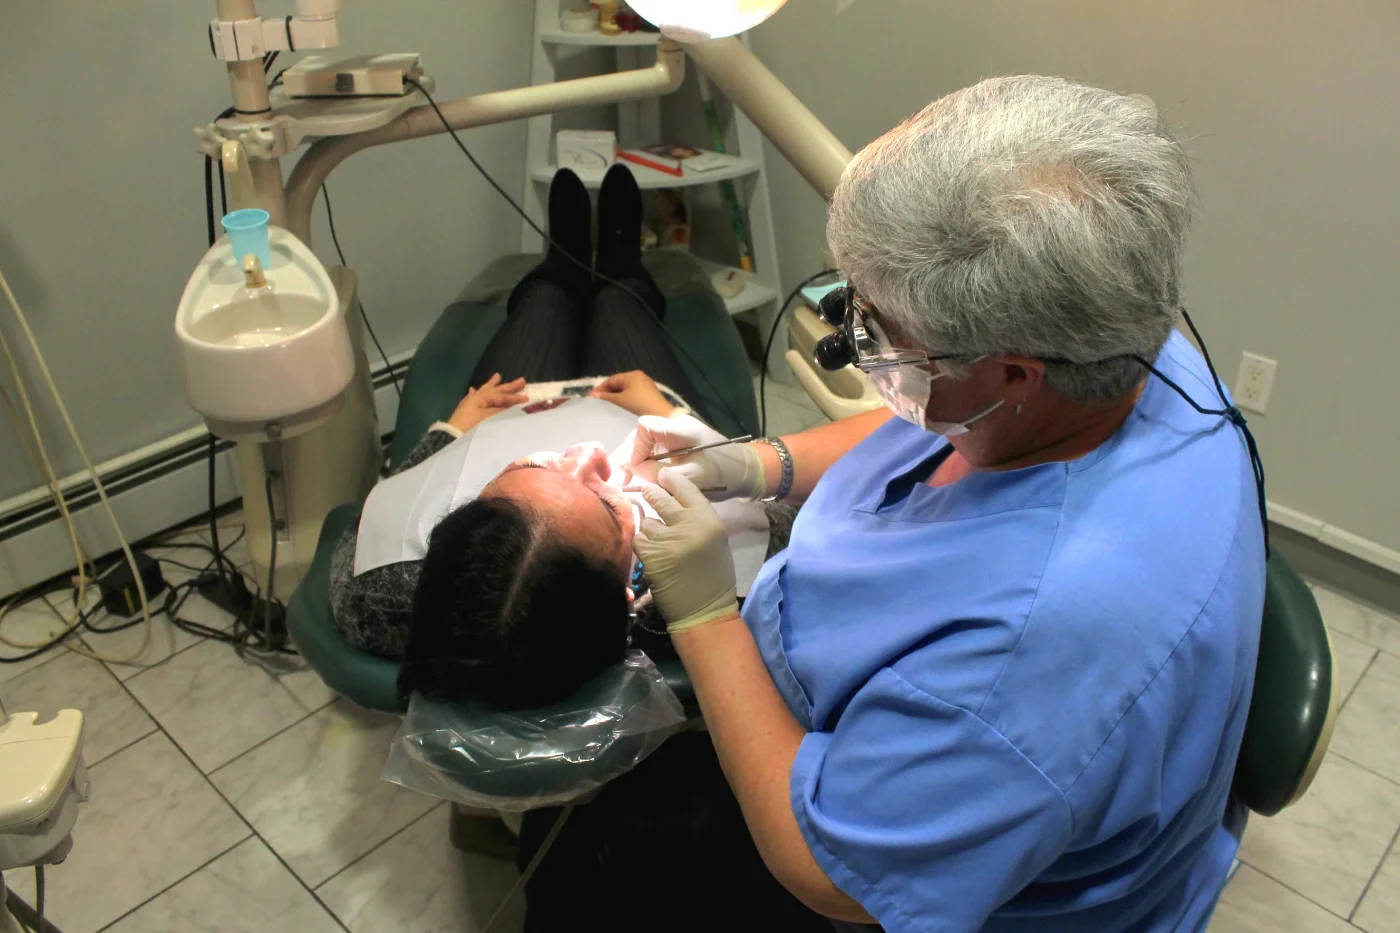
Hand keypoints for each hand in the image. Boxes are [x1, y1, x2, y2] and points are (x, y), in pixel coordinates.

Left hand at [447, 374, 528, 432]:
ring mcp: (470, 404)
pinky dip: (475, 393)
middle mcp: (476, 398)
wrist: (452, 439)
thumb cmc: (472, 428)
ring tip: (497, 376)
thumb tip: (510, 406)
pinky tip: (473, 389)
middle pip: (495, 391)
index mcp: (481, 398)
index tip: (527, 397)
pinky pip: (472, 397)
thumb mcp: (489, 419)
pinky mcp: (465, 411)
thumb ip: (500, 411)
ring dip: (492, 384)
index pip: (501, 396)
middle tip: (521, 380)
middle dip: (508, 386)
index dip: (514, 397)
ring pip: (484, 391)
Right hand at [589, 370, 675, 417]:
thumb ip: (606, 397)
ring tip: (608, 404)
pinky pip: (633, 392)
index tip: (592, 397)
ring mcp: (645, 384)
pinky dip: (625, 397)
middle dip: (608, 391)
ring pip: (626, 388)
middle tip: (598, 401)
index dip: (601, 388)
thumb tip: (593, 395)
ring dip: (616, 395)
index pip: (612, 379)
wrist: (660, 414)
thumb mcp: (621, 400)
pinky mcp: (649, 392)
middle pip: (619, 382)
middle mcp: (639, 376)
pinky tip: (621, 405)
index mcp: (632, 375)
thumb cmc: (639, 404)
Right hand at [628, 413, 765, 501]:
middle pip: (641, 434)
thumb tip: (634, 470)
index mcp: (680, 429)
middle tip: (620, 480)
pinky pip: (655, 449)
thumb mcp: (691, 478)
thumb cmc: (723, 474)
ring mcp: (677, 434)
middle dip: (629, 455)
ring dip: (635, 460)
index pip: (644, 427)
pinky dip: (646, 462)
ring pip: (646, 442)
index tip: (635, 470)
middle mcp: (676, 426)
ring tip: (626, 481)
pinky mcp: (679, 444)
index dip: (635, 448)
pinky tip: (641, 477)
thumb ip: (660, 474)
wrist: (747, 472)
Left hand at [633, 471, 738, 632]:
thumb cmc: (713, 576)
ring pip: (646, 522)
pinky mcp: (651, 556)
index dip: (670, 480)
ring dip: (648, 530)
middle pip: (660, 499)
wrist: (705, 610)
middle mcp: (689, 526)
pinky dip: (642, 547)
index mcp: (709, 520)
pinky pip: (638, 541)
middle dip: (651, 495)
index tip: (662, 476)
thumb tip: (672, 497)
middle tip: (647, 492)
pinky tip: (651, 557)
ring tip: (659, 543)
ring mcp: (668, 541)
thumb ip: (696, 517)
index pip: (685, 489)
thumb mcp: (714, 539)